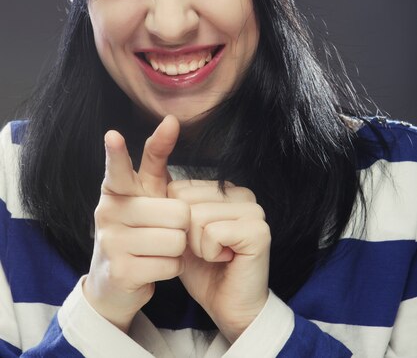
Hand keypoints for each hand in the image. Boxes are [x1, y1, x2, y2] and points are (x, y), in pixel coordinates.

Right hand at [83, 115, 189, 331]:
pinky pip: (171, 265)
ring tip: (157, 250)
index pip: (119, 169)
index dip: (117, 153)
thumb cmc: (138, 227)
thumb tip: (172, 120)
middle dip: (181, 226)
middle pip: (177, 213)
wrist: (113, 282)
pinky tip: (154, 267)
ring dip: (177, 249)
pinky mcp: (121, 271)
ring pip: (176, 240)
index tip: (113, 136)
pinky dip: (172, 268)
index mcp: (115, 189)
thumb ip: (156, 157)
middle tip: (162, 232)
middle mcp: (107, 212)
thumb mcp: (145, 191)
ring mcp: (111, 242)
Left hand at [167, 180, 270, 342]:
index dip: (175, 221)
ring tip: (215, 255)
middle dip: (186, 233)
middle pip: (185, 200)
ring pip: (197, 216)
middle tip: (206, 249)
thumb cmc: (203, 270)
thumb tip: (153, 173)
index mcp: (224, 189)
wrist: (228, 307)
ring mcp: (254, 210)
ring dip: (198, 246)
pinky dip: (210, 253)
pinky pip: (212, 233)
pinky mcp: (258, 230)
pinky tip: (225, 260)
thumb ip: (171, 205)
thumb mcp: (180, 232)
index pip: (179, 187)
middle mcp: (242, 193)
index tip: (196, 238)